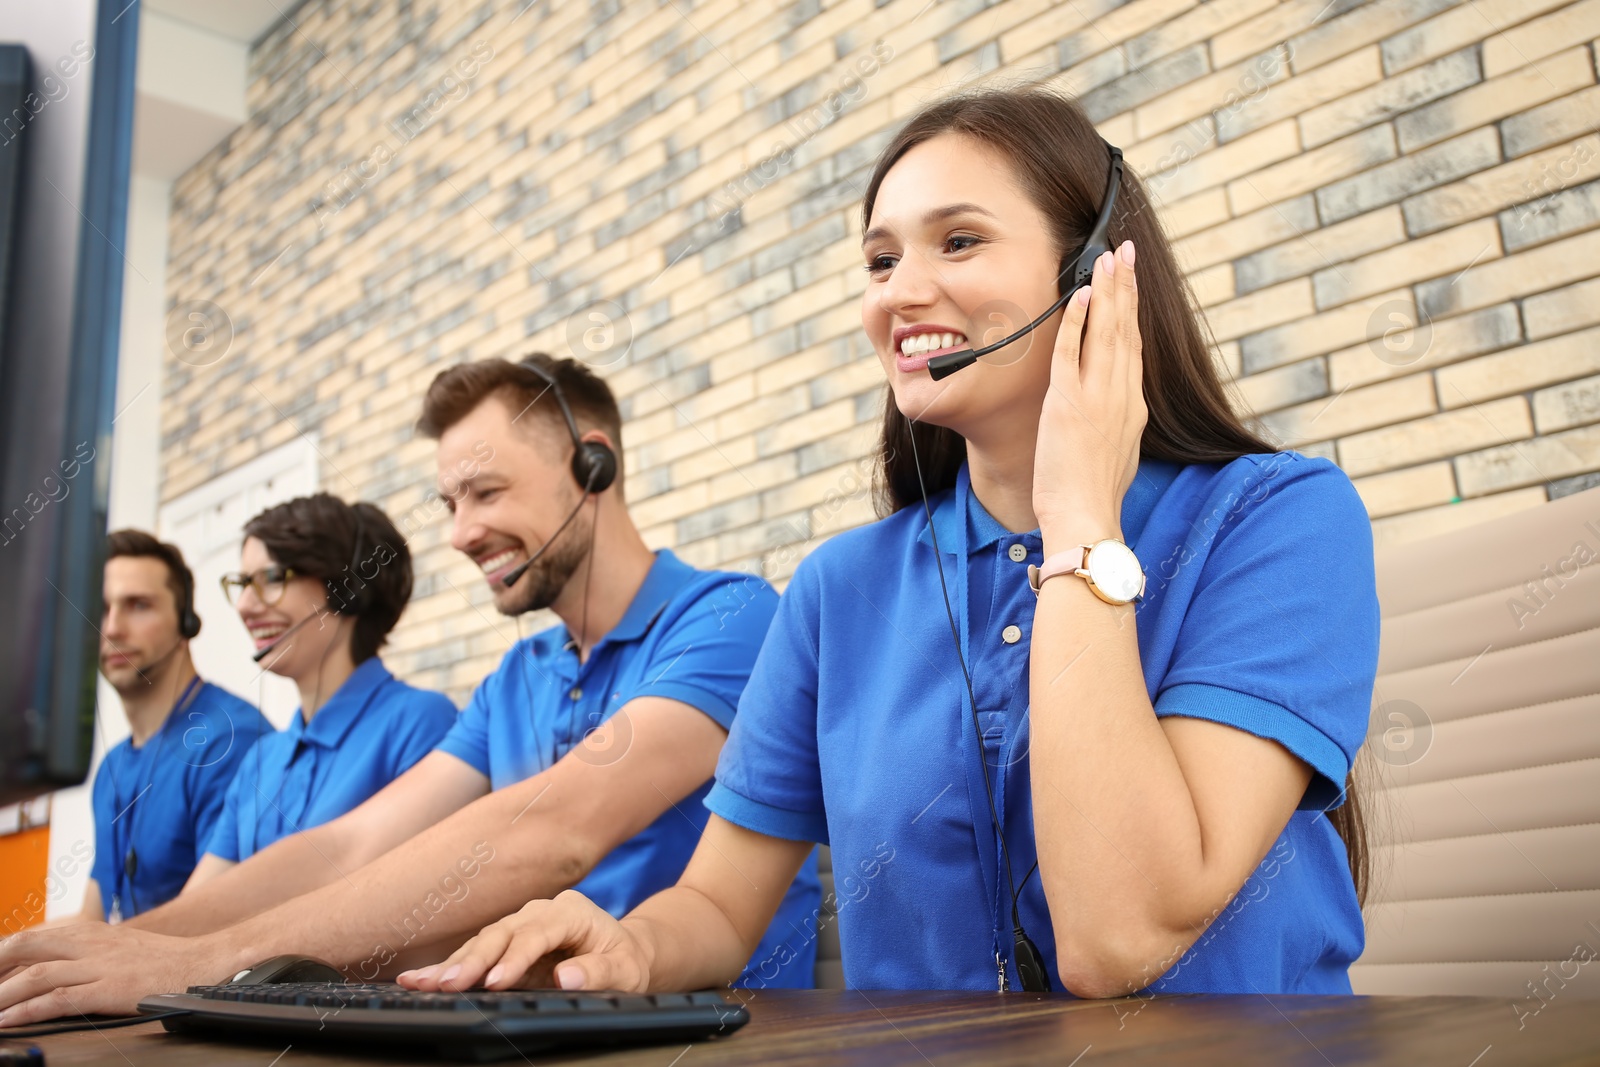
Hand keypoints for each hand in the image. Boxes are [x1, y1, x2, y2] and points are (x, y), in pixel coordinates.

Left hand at [0, 923, 235, 1024]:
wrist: (202, 962)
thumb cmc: (160, 961)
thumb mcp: (115, 949)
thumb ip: (82, 956)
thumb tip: (44, 974)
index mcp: (87, 932)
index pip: (29, 939)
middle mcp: (89, 943)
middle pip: (24, 947)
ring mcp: (99, 965)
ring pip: (36, 976)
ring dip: (3, 996)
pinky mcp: (110, 988)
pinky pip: (59, 999)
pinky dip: (29, 1011)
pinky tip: (10, 1022)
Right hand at [397, 890, 650, 992]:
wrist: (624, 953)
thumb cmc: (626, 961)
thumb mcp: (626, 970)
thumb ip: (599, 972)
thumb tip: (566, 977)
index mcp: (571, 912)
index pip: (537, 933)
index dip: (515, 958)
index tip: (496, 982)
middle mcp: (541, 912)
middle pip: (502, 933)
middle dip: (472, 960)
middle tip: (446, 985)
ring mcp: (521, 924)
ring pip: (482, 942)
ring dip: (451, 965)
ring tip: (419, 983)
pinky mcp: (507, 943)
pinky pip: (476, 954)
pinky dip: (449, 968)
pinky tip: (419, 978)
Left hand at [1033, 241, 1144, 545]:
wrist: (1086, 517)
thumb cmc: (1094, 495)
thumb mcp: (1118, 451)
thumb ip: (1116, 422)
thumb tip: (1115, 409)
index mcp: (1133, 406)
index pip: (1133, 348)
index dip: (1132, 312)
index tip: (1129, 282)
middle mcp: (1122, 395)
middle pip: (1126, 330)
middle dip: (1125, 288)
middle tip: (1125, 252)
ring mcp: (1097, 397)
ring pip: (1106, 333)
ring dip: (1108, 293)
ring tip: (1108, 260)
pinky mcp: (1068, 404)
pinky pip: (1073, 354)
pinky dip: (1078, 322)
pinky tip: (1081, 296)